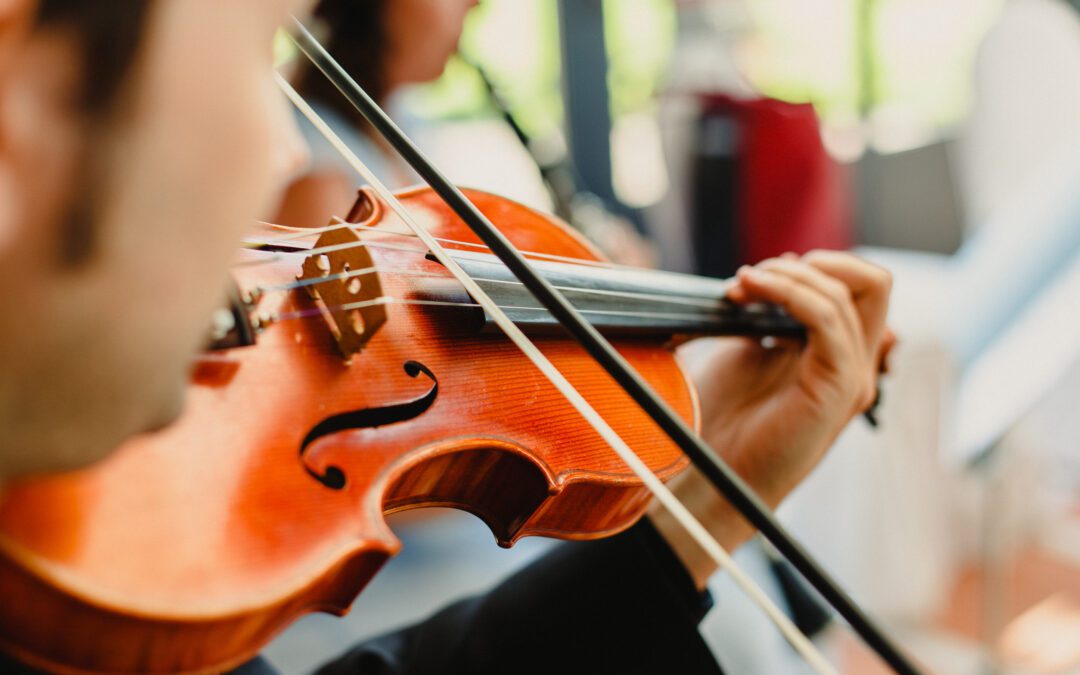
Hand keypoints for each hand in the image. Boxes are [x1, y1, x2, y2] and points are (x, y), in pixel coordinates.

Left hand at [649, 251, 893, 586]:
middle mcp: (853, 362)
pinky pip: (830, 320)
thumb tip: (771, 272)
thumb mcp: (747, 350)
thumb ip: (769, 315)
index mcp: (836, 352)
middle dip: (814, 263)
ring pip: (849, 293)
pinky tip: (752, 292)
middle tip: (755, 276)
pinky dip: (790, 294)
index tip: (753, 278)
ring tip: (741, 285)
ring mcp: (852, 376)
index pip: (858, 285)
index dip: (810, 267)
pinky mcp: (838, 390)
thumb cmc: (723, 418)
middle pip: (874, 282)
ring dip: (786, 276)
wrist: (712, 472)